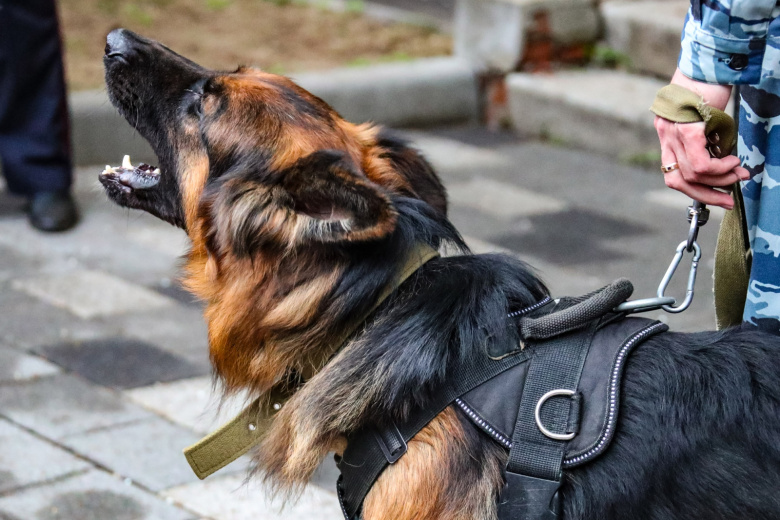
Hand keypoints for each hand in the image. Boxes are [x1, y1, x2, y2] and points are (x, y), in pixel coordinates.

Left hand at [655, 70, 748, 208]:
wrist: (711, 59)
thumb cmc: (711, 85)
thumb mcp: (707, 118)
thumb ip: (708, 141)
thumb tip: (725, 166)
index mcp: (667, 133)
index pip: (673, 173)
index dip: (695, 189)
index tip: (717, 195)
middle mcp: (665, 134)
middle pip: (677, 181)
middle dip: (705, 195)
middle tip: (728, 200)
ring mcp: (672, 133)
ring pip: (690, 174)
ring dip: (717, 180)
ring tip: (737, 174)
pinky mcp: (686, 129)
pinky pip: (699, 162)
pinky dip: (717, 169)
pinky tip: (732, 163)